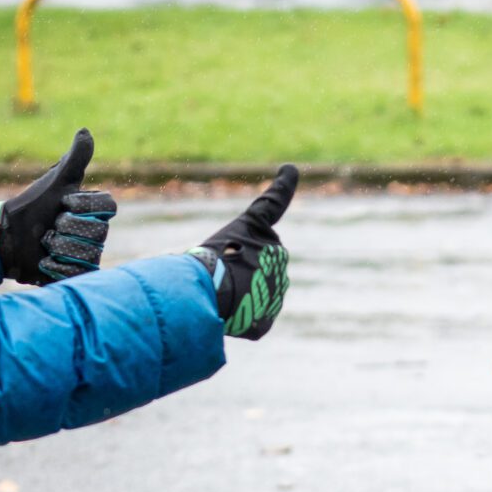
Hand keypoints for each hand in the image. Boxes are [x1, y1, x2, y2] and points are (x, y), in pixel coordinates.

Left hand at [0, 129, 115, 285]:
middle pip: (98, 232)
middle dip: (67, 227)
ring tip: (45, 244)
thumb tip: (85, 130)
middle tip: (50, 227)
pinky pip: (77, 274)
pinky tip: (43, 262)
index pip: (108, 206)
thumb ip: (75, 158)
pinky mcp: (74, 276)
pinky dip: (55, 267)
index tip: (63, 203)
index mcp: (93, 211)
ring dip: (59, 247)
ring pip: (86, 253)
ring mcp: (86, 256)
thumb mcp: (55, 181)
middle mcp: (94, 234)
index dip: (85, 205)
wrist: (6, 237)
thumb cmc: (31, 207)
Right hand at [193, 165, 298, 340]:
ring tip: (220, 296)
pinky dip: (237, 323)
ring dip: (239, 299)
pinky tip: (226, 317)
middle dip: (242, 275)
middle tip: (219, 277)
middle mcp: (276, 255)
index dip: (282, 185)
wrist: (207, 291)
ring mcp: (275, 288)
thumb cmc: (202, 264)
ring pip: (255, 297)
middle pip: (259, 268)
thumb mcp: (210, 247)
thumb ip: (232, 253)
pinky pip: (251, 322)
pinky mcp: (267, 318)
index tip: (289, 169)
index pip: (272, 203)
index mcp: (259, 230)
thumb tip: (239, 251)